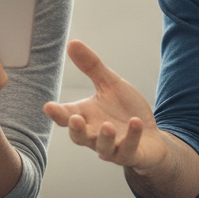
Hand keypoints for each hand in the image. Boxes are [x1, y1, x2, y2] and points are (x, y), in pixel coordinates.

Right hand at [43, 40, 164, 171]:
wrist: (150, 136)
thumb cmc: (125, 111)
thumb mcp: (110, 84)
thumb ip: (91, 67)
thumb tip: (72, 43)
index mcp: (87, 117)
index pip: (67, 117)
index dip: (57, 114)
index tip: (48, 107)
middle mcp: (95, 135)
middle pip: (80, 137)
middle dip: (77, 129)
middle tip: (75, 119)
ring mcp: (114, 148)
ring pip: (103, 148)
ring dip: (105, 137)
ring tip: (108, 126)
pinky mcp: (132, 154)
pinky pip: (130, 149)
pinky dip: (132, 136)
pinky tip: (135, 123)